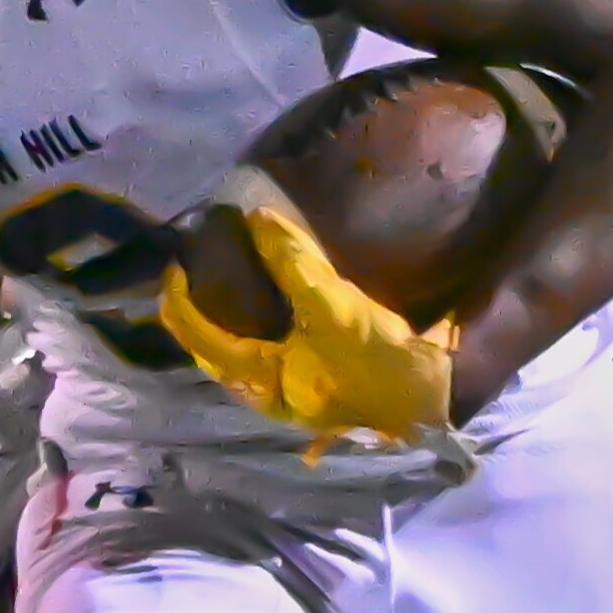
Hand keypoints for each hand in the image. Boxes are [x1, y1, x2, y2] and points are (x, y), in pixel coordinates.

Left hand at [157, 204, 458, 447]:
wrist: (435, 393)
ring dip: (222, 317)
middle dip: (195, 310)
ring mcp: (290, 388)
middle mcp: (267, 391)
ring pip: (237, 351)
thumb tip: (257, 219)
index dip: (181, 300)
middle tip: (189, 266)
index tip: (176, 261)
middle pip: (212, 350)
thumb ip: (292, 264)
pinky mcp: (312, 377)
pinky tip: (256, 301)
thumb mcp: (333, 307)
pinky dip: (251, 323)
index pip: (201, 338)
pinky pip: (264, 349)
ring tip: (214, 277)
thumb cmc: (379, 361)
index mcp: (262, 383)